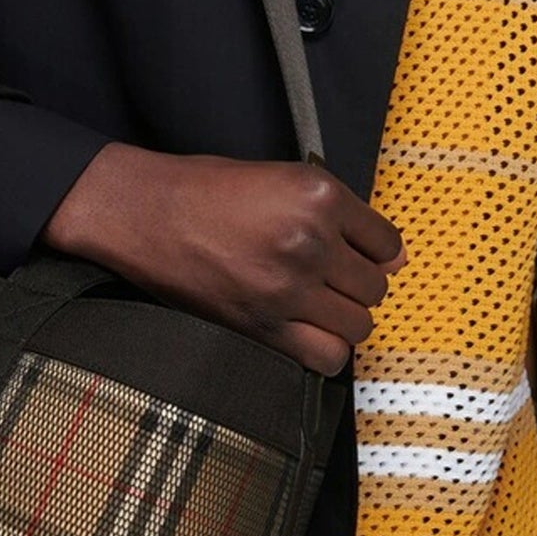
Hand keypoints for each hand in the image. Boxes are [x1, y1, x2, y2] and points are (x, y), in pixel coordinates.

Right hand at [42, 142, 405, 375]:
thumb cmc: (205, 192)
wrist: (143, 215)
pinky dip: (325, 352)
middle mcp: (310, 241)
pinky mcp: (263, 325)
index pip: (388, 242)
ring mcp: (288, 287)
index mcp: (319, 195)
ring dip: (343, 320)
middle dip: (357, 286)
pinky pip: (327, 357)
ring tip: (316, 308)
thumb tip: (393, 255)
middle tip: (328, 281)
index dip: (375, 253)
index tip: (356, 257)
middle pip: (375, 287)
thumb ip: (338, 214)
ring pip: (358, 324)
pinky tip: (306, 334)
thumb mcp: (280, 178)